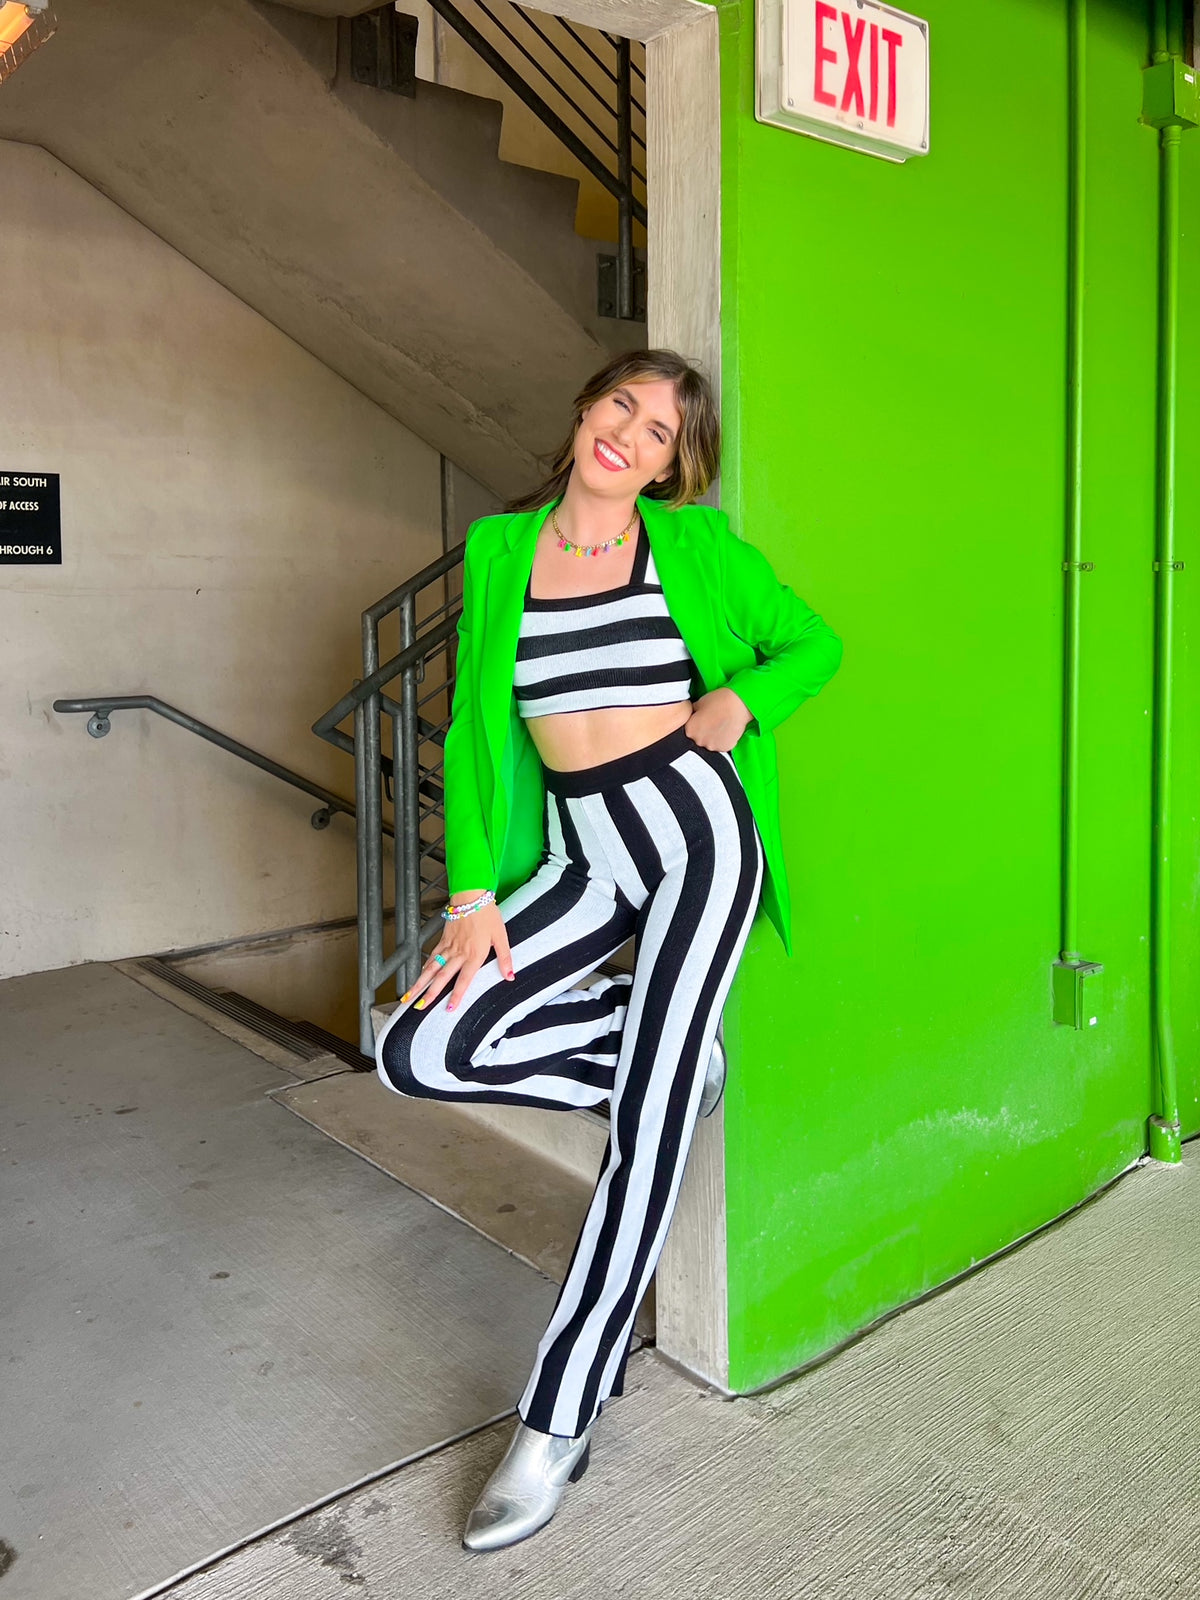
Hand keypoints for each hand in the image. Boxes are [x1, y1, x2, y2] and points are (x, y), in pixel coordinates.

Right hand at [400, 897, 513, 1013]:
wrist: (472, 896)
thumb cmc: (488, 915)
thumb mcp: (501, 937)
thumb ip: (505, 958)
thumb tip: (510, 976)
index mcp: (474, 955)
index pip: (464, 980)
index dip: (456, 995)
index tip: (448, 1009)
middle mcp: (459, 953)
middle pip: (442, 977)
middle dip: (430, 993)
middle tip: (420, 1007)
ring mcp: (449, 946)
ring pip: (432, 968)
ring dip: (420, 982)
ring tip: (410, 995)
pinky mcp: (444, 938)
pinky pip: (432, 955)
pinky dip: (425, 966)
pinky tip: (420, 975)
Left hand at [685, 687, 752, 752]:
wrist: (738, 704)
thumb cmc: (719, 701)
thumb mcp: (699, 703)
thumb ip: (692, 713)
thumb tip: (691, 715)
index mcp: (690, 730)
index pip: (688, 730)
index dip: (695, 724)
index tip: (701, 719)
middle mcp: (699, 741)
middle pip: (698, 739)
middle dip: (703, 732)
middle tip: (712, 721)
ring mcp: (712, 746)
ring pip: (710, 743)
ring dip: (713, 737)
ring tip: (720, 725)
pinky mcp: (724, 748)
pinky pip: (721, 745)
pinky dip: (723, 739)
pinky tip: (726, 729)